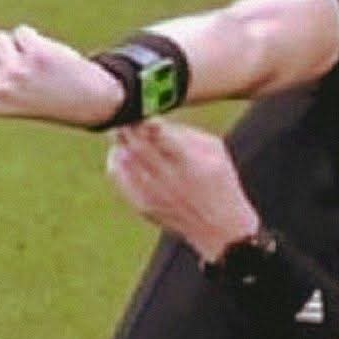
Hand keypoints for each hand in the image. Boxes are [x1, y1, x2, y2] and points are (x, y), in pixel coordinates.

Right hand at [0, 24, 123, 126]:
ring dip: (15, 44)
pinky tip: (48, 58)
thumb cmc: (46, 95)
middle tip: (18, 69)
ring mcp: (16, 73)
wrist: (90, 103)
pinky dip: (33, 39)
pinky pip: (21, 32)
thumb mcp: (14, 85)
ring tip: (37, 67)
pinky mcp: (36, 56)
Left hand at [106, 119, 259, 261]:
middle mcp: (168, 179)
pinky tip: (121, 153)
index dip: (147, 119)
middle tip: (126, 115)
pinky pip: (118, 178)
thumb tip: (158, 121)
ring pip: (124, 159)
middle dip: (129, 126)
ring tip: (123, 131)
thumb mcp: (216, 153)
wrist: (220, 230)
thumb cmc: (221, 184)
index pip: (159, 134)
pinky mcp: (142, 205)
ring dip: (120, 141)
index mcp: (189, 163)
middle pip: (136, 145)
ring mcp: (152, 194)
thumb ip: (188, 134)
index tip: (143, 109)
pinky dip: (116, 161)